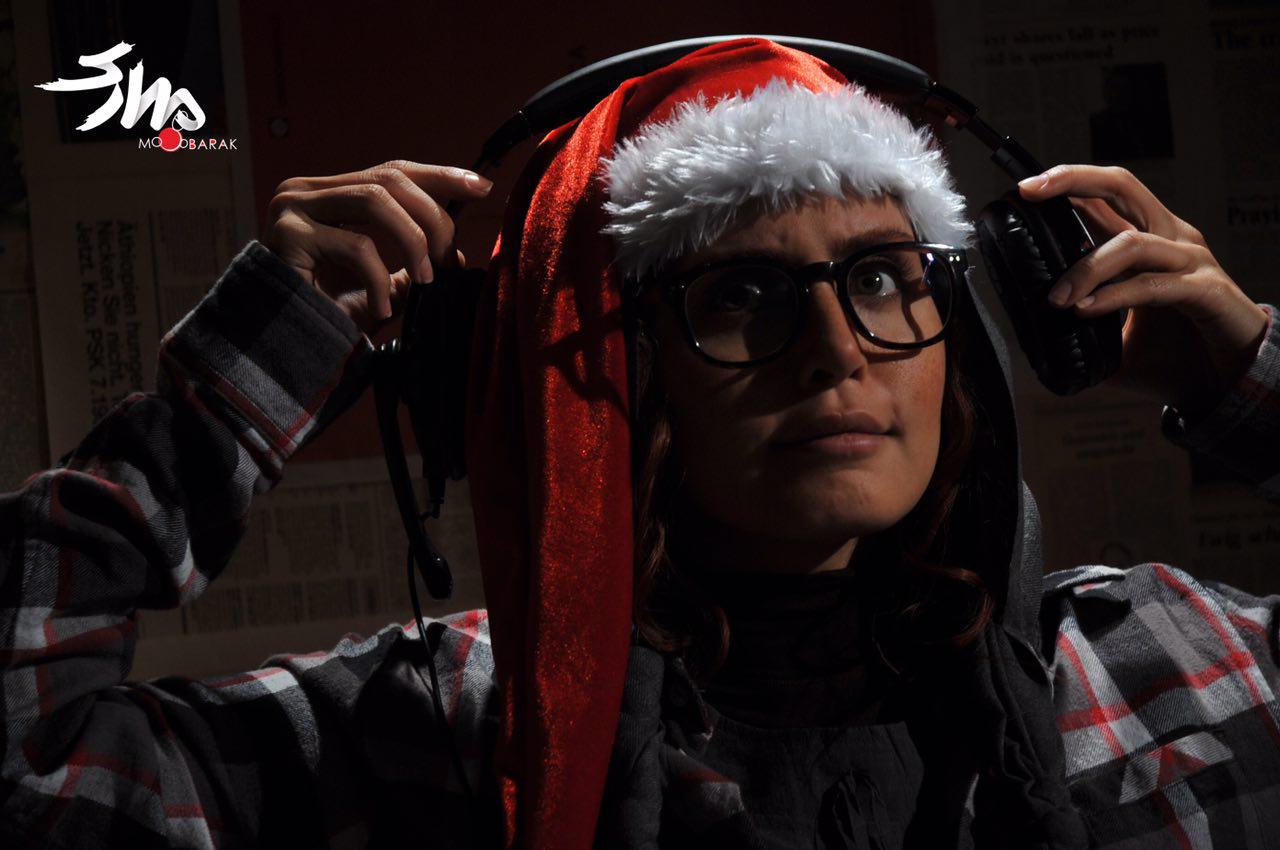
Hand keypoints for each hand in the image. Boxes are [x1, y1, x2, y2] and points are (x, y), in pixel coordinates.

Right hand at [262, 160, 492, 336]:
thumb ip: (411, 263)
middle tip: (450, 259)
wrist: (282, 353)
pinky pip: (356, 246)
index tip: (482, 186)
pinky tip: (385, 310)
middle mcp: (307, 191)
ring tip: (425, 279)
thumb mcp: (381, 286)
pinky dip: (382, 279)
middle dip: (433, 217)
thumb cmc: (328, 318)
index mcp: (329, 194)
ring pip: (375, 199)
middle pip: (388, 179)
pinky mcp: (286, 237)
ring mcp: (292, 209)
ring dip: (414, 240)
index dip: (439, 176)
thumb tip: (456, 252)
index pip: (392, 171)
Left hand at [1017, 164, 1268, 416]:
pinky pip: (1151, 285)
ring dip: (1085, 269)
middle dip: (1074, 180)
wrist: (1227, 385)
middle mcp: (1171, 239)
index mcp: (1150, 240)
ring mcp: (1191, 261)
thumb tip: (1036, 336)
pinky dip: (1113, 296)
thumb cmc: (1176, 357)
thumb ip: (1081, 327)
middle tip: (1032, 191)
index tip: (1026, 188)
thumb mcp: (1114, 339)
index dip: (1069, 183)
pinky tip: (1085, 310)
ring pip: (1131, 243)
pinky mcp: (1206, 291)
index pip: (1107, 195)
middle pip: (1123, 186)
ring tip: (1056, 300)